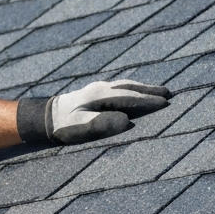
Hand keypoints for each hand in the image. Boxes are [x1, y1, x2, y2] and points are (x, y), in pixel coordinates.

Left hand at [18, 79, 171, 144]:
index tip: (166, 103)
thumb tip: (127, 121)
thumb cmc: (64, 125)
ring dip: (142, 88)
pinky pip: (119, 88)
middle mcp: (101, 88)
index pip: (130, 97)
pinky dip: (132, 89)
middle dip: (150, 90)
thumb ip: (104, 124)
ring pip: (125, 85)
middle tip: (169, 94)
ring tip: (158, 92)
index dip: (148, 100)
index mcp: (100, 96)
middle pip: (130, 87)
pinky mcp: (95, 93)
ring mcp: (98, 89)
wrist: (45, 117)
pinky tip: (135, 93)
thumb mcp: (82, 128)